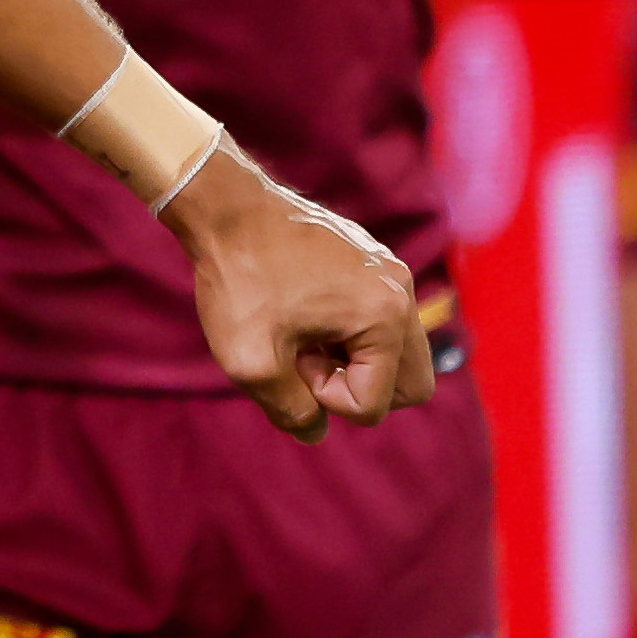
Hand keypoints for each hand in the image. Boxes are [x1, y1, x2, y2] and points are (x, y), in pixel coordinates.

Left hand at [165, 145, 429, 437]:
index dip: (324, 397)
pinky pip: (380, 318)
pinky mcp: (372, 259)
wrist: (225, 206)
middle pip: (411, 385)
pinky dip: (348, 331)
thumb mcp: (251, 362)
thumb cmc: (238, 279)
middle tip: (306, 358)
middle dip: (358, 387)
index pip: (374, 405)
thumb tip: (315, 431)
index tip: (291, 357)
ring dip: (354, 360)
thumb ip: (289, 411)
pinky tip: (302, 311)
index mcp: (385, 317)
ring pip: (397, 352)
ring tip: (302, 335)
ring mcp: (390, 271)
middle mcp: (401, 291)